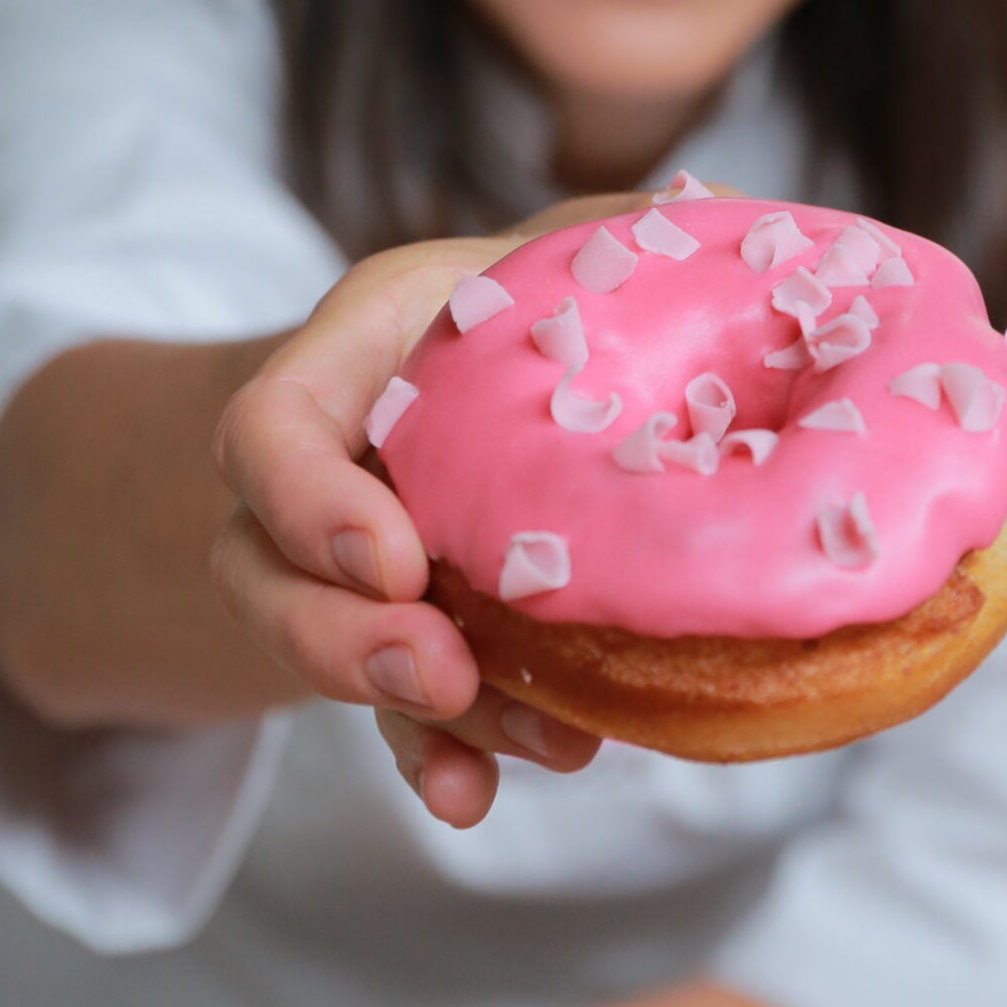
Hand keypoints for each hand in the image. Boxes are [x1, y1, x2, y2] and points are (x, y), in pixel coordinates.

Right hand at [211, 205, 633, 827]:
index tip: (396, 558)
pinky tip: (475, 797)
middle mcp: (332, 463)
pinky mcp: (404, 638)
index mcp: (360, 354)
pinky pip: (389, 715)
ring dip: (407, 711)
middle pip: (265, 564)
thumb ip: (633, 231)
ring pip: (321, 650)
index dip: (308, 501)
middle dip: (339, 638)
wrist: (508, 382)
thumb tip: (742, 210)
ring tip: (514, 748)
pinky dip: (433, 759)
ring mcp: (352, 565)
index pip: (269, 425)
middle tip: (442, 672)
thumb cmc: (541, 303)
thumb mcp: (574, 247)